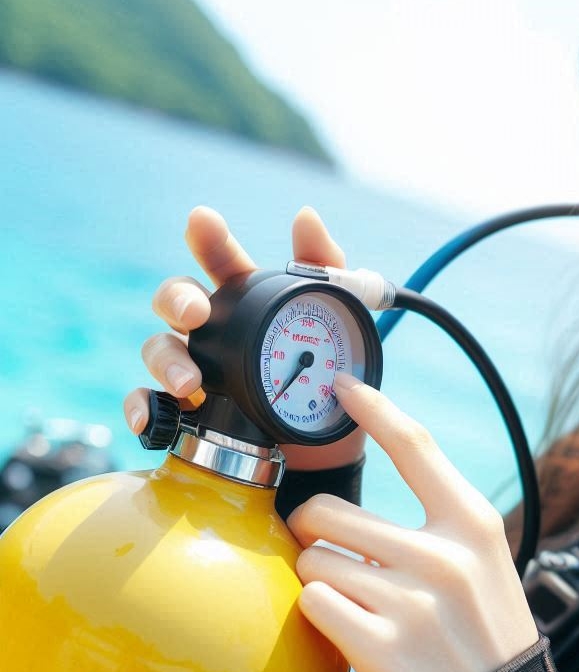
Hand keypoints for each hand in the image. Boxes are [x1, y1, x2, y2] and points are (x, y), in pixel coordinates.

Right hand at [123, 205, 365, 470]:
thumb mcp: (341, 329)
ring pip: (158, 350)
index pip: (221, 263)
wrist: (329, 455)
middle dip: (177, 299)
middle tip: (195, 312)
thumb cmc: (330, 384)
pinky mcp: (188, 415)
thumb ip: (330, 274)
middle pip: (176, 302)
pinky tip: (152, 419)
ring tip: (189, 382)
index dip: (210, 239)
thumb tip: (305, 216)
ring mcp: (196, 373)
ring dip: (166, 360)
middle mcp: (214, 334)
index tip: (203, 220)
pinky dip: (144, 409)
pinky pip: (150, 406)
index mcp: (249, 305)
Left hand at [290, 374, 538, 671]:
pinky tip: (349, 629)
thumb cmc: (485, 632)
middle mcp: (444, 556)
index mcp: (473, 524)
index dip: (374, 408)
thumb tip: (364, 480)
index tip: (341, 386)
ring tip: (354, 602)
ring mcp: (413, 603)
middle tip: (331, 551)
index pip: (415, 447)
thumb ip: (435, 519)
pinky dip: (320, 615)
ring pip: (313, 562)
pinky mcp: (382, 648)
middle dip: (314, 531)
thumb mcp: (482, 560)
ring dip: (319, 580)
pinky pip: (313, 605)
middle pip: (329, 512)